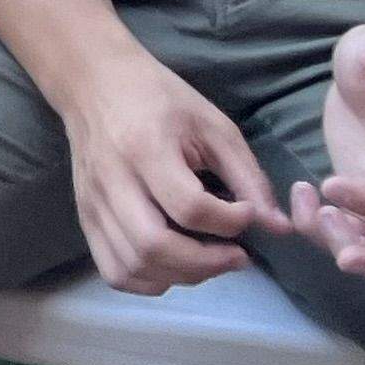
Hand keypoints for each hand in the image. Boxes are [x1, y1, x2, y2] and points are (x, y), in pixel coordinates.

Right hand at [52, 46, 285, 292]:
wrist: (95, 84)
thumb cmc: (160, 99)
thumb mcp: (213, 126)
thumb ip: (248, 177)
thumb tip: (280, 227)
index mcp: (145, 148)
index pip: (189, 208)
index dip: (230, 222)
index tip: (249, 212)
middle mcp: (112, 181)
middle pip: (155, 246)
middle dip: (207, 263)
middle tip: (238, 255)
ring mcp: (92, 204)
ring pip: (134, 266)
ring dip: (180, 275)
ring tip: (209, 261)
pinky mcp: (85, 218)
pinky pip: (114, 271)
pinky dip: (148, 281)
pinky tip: (173, 266)